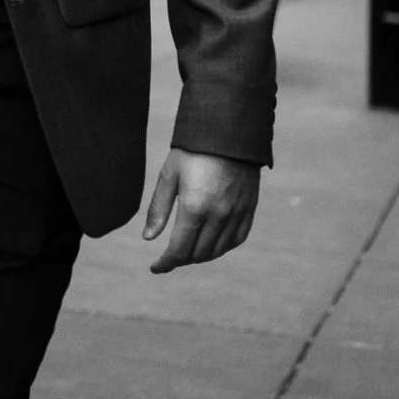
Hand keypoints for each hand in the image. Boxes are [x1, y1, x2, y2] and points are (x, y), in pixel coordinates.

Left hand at [141, 149, 258, 273]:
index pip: (179, 249)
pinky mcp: (249, 209)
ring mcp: (237, 213)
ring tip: (187, 251)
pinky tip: (211, 244)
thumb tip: (148, 239)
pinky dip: (222, 247)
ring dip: (200, 256)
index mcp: (194, 207)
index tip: (156, 267)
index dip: (165, 263)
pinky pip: (237, 239)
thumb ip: (158, 209)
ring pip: (217, 250)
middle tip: (170, 256)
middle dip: (181, 259)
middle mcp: (218, 214)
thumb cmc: (193, 151)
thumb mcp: (169, 175)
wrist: (229, 131)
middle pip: (198, 254)